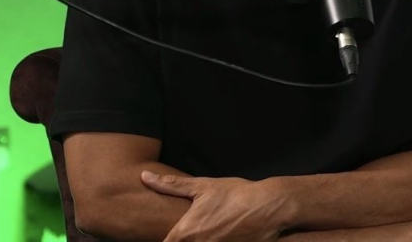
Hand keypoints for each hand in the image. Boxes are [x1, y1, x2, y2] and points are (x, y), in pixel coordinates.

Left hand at [141, 172, 288, 241]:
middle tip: (196, 226)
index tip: (162, 234)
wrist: (266, 207)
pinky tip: (218, 236)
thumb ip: (170, 185)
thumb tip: (145, 177)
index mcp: (186, 233)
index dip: (162, 239)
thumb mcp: (202, 186)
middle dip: (180, 240)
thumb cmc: (234, 194)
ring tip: (207, 230)